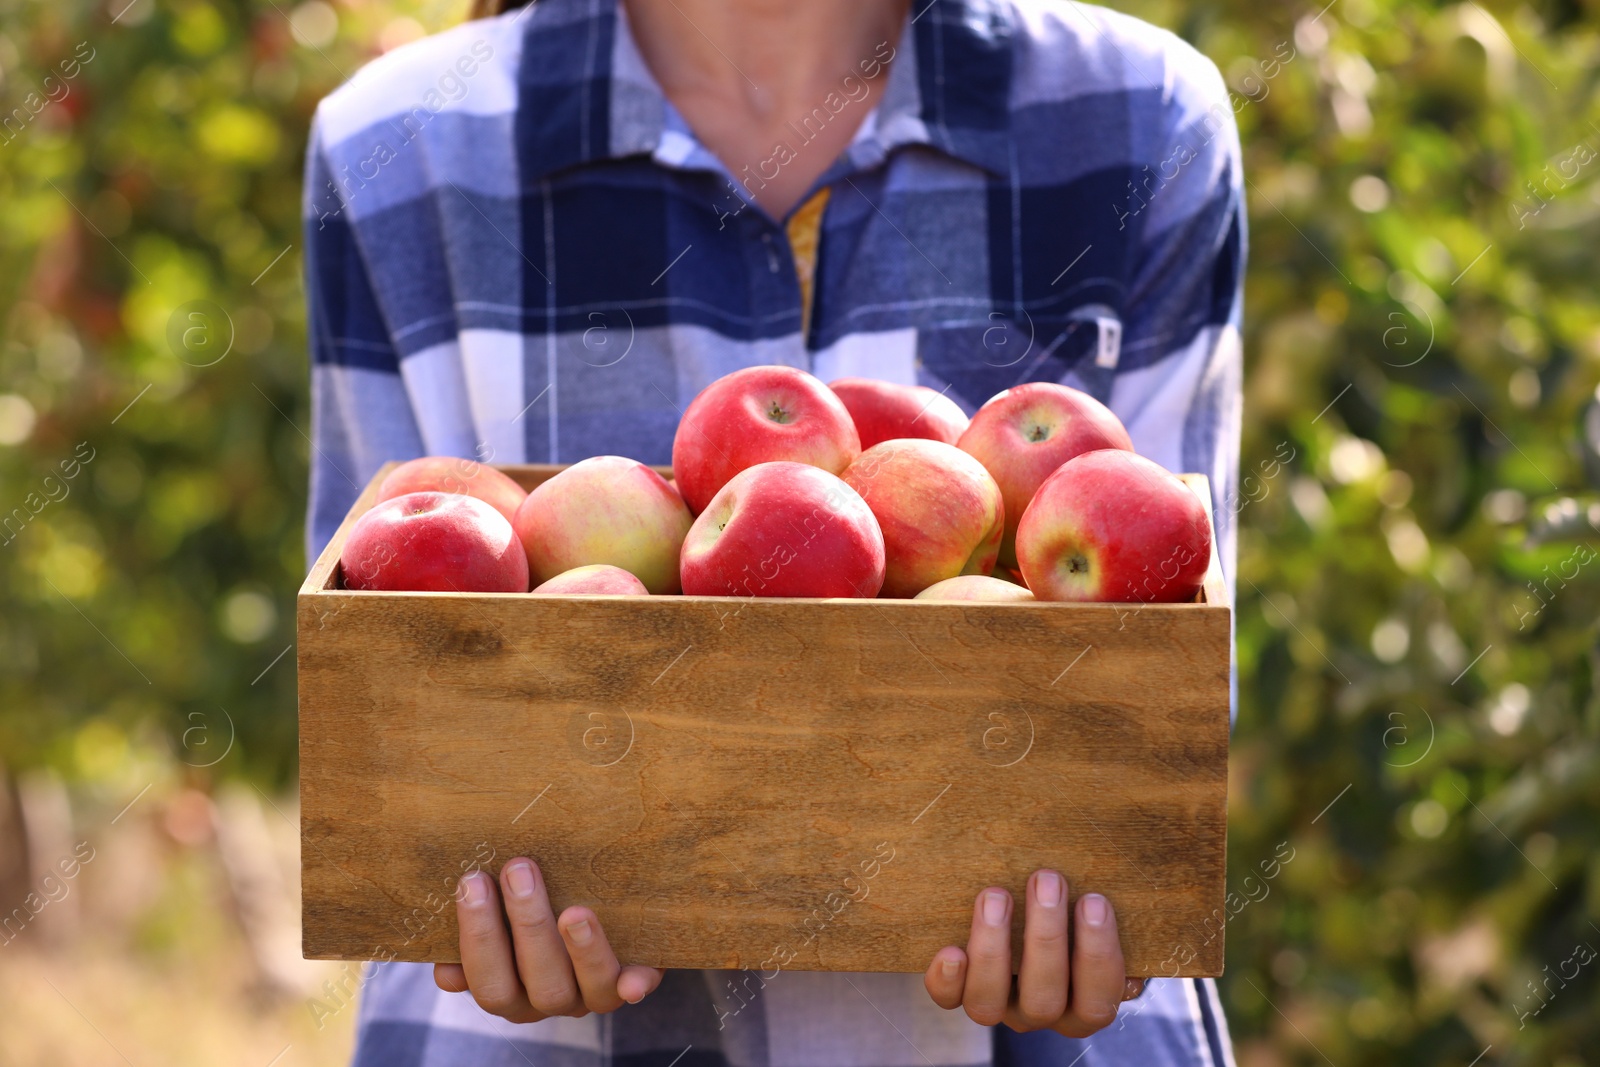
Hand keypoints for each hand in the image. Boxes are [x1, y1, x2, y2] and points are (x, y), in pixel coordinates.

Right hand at [433, 857, 663, 1021]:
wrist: (606, 916)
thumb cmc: (535, 910)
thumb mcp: (501, 920)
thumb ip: (472, 933)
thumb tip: (444, 968)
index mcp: (509, 988)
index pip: (486, 980)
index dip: (477, 936)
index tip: (472, 880)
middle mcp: (547, 999)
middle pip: (535, 982)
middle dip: (525, 925)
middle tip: (518, 869)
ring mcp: (591, 994)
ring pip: (584, 987)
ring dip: (578, 950)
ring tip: (575, 911)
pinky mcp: (633, 980)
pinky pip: (636, 986)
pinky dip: (635, 984)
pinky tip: (634, 982)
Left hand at [923, 870, 1141, 1035]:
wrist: (1032, 915)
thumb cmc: (1079, 911)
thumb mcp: (1103, 915)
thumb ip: (1114, 910)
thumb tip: (1131, 882)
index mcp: (1087, 1003)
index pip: (1098, 998)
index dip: (1097, 953)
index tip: (1094, 900)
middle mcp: (1043, 1013)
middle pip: (1044, 999)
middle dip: (1046, 937)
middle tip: (1047, 879)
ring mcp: (1000, 1007)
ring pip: (990, 1005)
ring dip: (992, 950)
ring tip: (996, 895)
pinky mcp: (962, 992)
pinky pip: (948, 999)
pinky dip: (947, 980)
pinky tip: (951, 949)